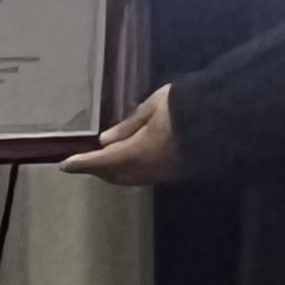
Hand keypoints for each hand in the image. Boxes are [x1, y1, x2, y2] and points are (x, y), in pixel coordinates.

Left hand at [61, 85, 183, 185]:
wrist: (221, 120)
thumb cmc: (182, 106)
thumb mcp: (151, 107)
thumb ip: (128, 125)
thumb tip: (105, 140)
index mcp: (139, 152)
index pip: (103, 161)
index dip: (82, 164)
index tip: (64, 165)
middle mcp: (148, 169)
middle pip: (115, 174)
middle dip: (97, 170)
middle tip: (81, 162)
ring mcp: (162, 174)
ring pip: (130, 178)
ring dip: (112, 171)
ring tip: (101, 161)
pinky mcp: (174, 173)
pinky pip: (144, 176)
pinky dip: (128, 170)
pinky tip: (127, 160)